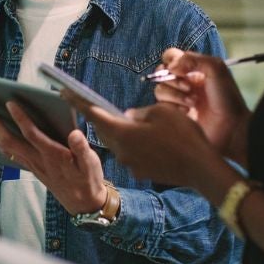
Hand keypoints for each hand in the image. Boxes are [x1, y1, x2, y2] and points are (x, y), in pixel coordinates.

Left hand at [0, 102, 108, 214]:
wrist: (83, 203)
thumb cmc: (88, 178)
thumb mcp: (91, 163)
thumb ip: (82, 148)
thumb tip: (75, 134)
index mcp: (54, 155)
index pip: (32, 134)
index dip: (21, 119)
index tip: (9, 103)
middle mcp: (39, 159)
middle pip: (10, 140)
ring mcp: (32, 164)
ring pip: (6, 147)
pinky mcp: (31, 167)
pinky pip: (9, 154)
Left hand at [61, 93, 234, 200]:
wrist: (200, 168)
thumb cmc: (183, 136)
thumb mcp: (162, 112)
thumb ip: (140, 113)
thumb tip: (129, 117)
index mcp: (123, 132)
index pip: (94, 114)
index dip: (78, 102)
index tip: (64, 92)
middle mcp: (122, 150)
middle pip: (105, 130)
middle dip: (98, 117)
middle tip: (90, 103)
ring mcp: (131, 164)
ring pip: (118, 142)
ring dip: (118, 131)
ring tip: (122, 119)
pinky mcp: (142, 172)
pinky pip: (131, 153)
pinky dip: (132, 144)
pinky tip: (144, 138)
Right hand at [152, 48, 250, 164]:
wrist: (230, 128)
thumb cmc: (227, 98)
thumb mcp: (216, 69)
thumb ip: (193, 59)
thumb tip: (170, 66)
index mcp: (194, 68)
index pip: (171, 56)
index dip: (170, 60)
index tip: (179, 69)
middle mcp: (184, 81)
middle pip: (161, 73)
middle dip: (173, 80)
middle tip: (189, 88)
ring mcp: (178, 98)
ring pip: (160, 90)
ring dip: (175, 95)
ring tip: (193, 103)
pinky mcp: (174, 114)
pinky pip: (161, 106)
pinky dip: (173, 107)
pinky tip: (187, 113)